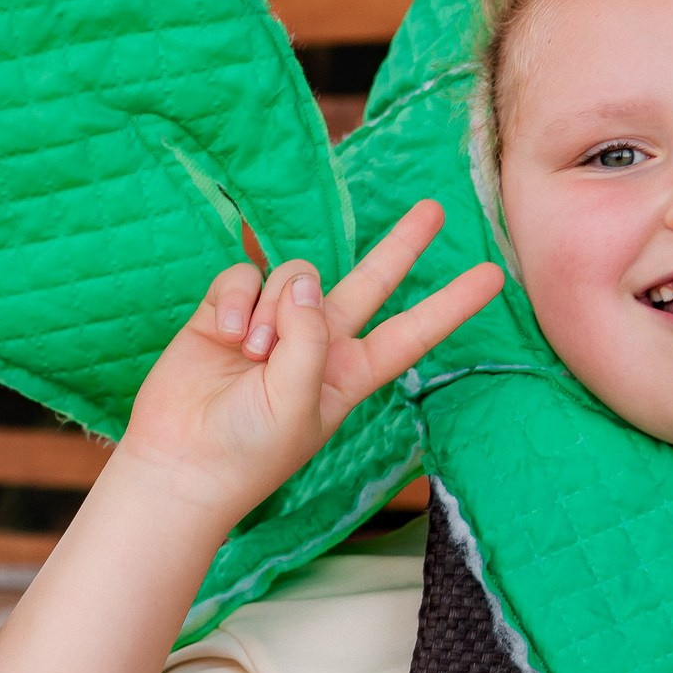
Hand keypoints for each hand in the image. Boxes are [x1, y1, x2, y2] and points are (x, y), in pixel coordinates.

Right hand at [113, 200, 501, 524]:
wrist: (180, 463)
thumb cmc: (248, 450)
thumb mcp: (300, 404)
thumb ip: (312, 338)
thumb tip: (304, 284)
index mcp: (349, 373)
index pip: (411, 333)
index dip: (451, 305)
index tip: (493, 275)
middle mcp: (318, 342)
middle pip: (371, 282)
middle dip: (400, 246)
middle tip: (434, 210)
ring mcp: (273, 324)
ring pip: (295, 275)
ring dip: (275, 308)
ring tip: (252, 355)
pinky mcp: (228, 312)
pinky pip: (245, 276)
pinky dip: (237, 302)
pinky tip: (226, 337)